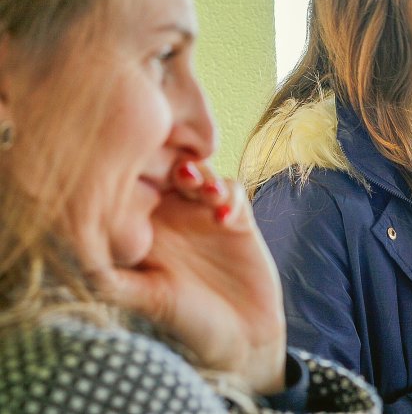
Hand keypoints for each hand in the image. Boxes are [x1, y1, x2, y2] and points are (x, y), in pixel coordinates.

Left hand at [89, 159, 286, 394]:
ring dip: (199, 173)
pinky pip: (232, 190)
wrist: (242, 338)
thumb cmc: (190, 325)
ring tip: (201, 189)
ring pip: (198, 173)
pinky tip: (224, 217)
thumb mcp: (149, 301)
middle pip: (164, 170)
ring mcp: (205, 217)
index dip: (129, 173)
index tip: (129, 174)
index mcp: (144, 233)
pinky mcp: (238, 220)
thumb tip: (81, 265)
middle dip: (166, 162)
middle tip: (172, 173)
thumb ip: (117, 282)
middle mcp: (172, 220)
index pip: (129, 188)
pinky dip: (228, 194)